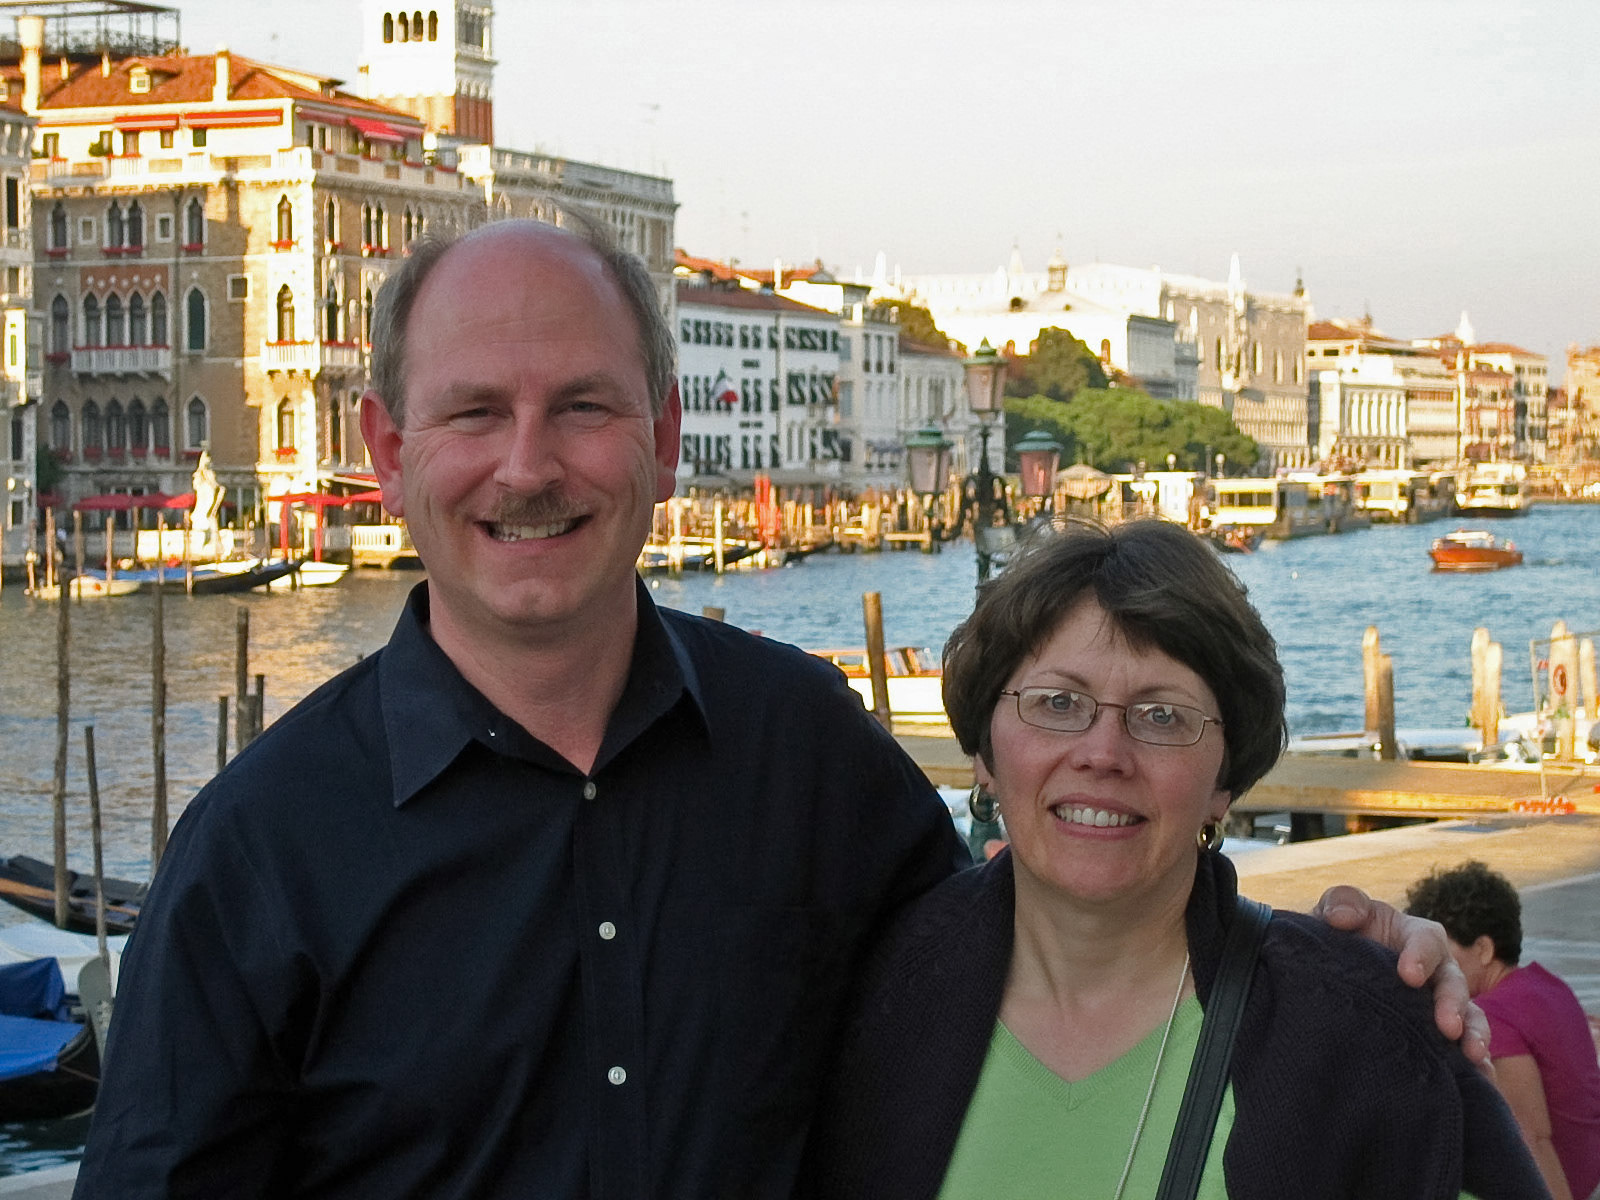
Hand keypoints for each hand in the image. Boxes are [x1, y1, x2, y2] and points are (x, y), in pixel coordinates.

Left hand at [1311, 885, 1491, 1072]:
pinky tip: (1481, 1084)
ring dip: (1475, 1035)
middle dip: (1454, 1004)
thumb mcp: (1333, 914)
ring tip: (1473, 1057)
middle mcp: (1436, 970)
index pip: (1428, 941)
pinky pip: (1464, 1051)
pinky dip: (1476, 1067)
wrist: (1330, 976)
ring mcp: (1440, 1005)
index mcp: (1414, 936)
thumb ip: (1341, 903)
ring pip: (1469, 1017)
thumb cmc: (1337, 938)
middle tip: (1448, 1028)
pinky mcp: (1439, 1036)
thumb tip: (1344, 916)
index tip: (1407, 975)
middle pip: (1454, 982)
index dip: (1421, 955)